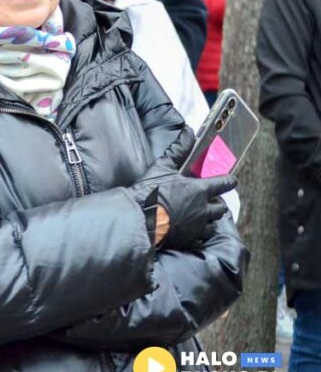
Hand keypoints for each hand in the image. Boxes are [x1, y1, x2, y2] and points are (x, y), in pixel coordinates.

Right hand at [132, 131, 233, 249]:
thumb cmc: (151, 193)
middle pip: (221, 207)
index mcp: (200, 190)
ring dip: (209, 220)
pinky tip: (190, 231)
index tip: (231, 180)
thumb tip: (188, 132)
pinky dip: (198, 234)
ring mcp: (198, 226)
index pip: (224, 183)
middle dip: (218, 204)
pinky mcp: (189, 239)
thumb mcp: (163, 167)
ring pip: (212, 224)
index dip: (229, 181)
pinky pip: (200, 237)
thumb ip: (178, 149)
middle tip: (210, 201)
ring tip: (201, 217)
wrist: (139, 220)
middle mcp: (203, 209)